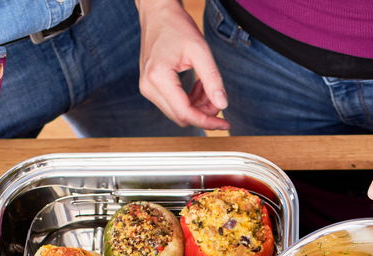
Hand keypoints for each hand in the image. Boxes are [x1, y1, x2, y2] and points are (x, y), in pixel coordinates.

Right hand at [137, 0, 228, 129]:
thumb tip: (223, 105)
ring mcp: (147, 88)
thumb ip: (212, 80)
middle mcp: (149, 86)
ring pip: (178, 112)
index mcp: (158, 78)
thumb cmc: (176, 26)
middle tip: (219, 98)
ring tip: (208, 87)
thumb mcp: (200, 50)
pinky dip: (190, 100)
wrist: (158, 14)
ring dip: (198, 106)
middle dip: (204, 113)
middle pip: (181, 116)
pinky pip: (173, 104)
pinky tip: (199, 86)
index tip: (225, 124)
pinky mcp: (151, 87)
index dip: (208, 122)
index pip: (185, 113)